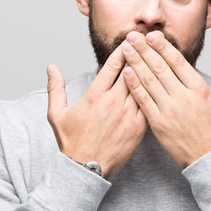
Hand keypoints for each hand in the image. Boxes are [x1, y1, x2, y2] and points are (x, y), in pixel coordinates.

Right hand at [47, 45, 146, 177]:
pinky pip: (148, 104)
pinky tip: (159, 84)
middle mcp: (112, 102)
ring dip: (149, 71)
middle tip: (146, 41)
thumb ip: (55, 88)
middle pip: (131, 71)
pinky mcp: (138, 127)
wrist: (86, 170)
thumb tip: (51, 67)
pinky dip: (153, 92)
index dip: (123, 50)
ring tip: (156, 57)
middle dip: (138, 54)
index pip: (112, 65)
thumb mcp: (56, 114)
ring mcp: (127, 115)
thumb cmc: (71, 142)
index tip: (129, 40)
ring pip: (143, 86)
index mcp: (94, 96)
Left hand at [121, 31, 210, 167]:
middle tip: (132, 35)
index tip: (153, 36)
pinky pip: (143, 100)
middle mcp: (183, 97)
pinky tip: (125, 71)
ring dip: (135, 62)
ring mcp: (169, 110)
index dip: (164, 47)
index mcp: (200, 90)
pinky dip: (134, 84)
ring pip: (149, 80)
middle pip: (160, 67)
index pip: (178, 62)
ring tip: (125, 47)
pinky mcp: (158, 124)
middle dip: (144, 49)